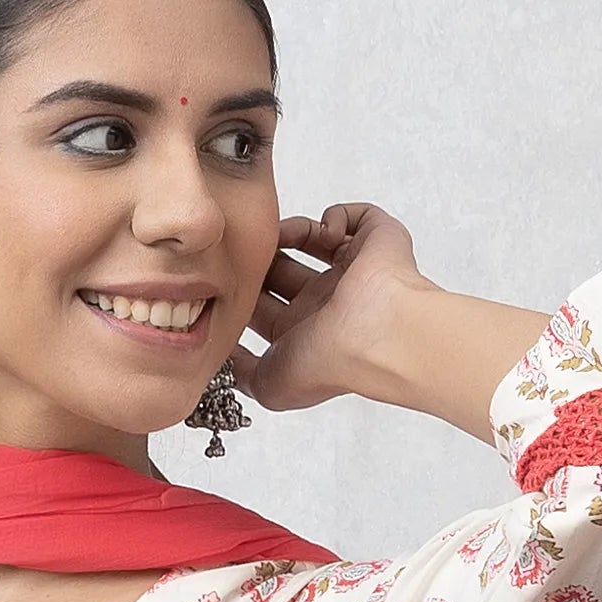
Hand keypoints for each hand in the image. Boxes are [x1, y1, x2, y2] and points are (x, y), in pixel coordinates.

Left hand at [240, 202, 426, 416]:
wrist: (375, 337)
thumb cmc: (328, 362)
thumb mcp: (269, 385)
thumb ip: (242, 373)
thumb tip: (225, 358)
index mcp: (305, 333)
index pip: (267, 306)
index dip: (244, 290)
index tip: (227, 280)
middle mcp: (328, 303)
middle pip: (285, 270)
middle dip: (263, 258)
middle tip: (247, 250)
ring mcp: (353, 271)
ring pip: (315, 240)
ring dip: (292, 232)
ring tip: (281, 234)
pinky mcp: (376, 241)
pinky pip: (354, 217)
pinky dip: (335, 216)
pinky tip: (327, 232)